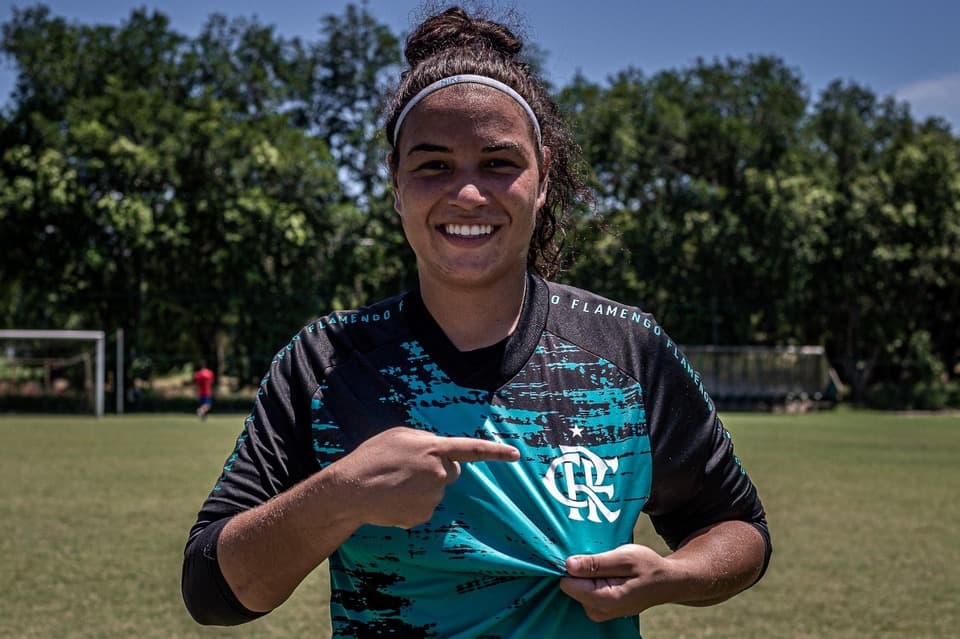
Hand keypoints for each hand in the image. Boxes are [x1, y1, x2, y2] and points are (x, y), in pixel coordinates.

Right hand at [335, 426, 518, 528]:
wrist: (350, 490)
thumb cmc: (371, 457)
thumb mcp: (398, 436)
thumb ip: (424, 441)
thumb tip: (436, 451)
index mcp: (434, 449)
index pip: (472, 449)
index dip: (496, 452)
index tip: (516, 454)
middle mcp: (439, 473)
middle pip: (452, 472)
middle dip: (438, 471)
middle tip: (410, 469)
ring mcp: (432, 497)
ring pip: (436, 492)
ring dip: (421, 488)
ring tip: (394, 484)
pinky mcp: (422, 516)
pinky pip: (423, 508)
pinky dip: (411, 505)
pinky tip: (392, 499)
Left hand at [559, 544, 672, 621]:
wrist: (666, 581)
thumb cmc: (648, 566)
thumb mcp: (624, 558)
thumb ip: (595, 563)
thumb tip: (569, 565)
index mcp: (604, 600)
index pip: (568, 583)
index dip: (574, 566)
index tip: (587, 555)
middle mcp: (598, 611)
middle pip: (571, 586)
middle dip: (583, 570)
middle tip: (605, 560)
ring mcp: (599, 612)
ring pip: (578, 587)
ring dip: (589, 574)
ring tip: (610, 566)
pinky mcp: (600, 609)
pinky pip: (585, 591)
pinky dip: (594, 579)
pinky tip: (609, 573)